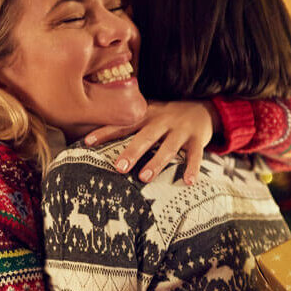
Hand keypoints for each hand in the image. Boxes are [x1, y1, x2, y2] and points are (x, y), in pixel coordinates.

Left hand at [84, 100, 217, 184]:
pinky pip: (195, 155)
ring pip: (168, 147)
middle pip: (145, 137)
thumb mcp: (148, 114)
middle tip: (119, 168)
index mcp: (147, 115)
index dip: (105, 132)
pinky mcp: (198, 139)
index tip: (87, 142)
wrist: (203, 108)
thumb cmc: (167, 117)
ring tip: (144, 178)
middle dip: (131, 152)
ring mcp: (181, 130)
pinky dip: (193, 168)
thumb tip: (93, 139)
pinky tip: (188, 182)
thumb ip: (129, 125)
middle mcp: (162, 121)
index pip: (124, 124)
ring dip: (156, 163)